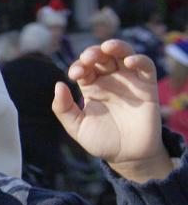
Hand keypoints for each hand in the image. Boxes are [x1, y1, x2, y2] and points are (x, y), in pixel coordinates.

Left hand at [53, 39, 170, 181]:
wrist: (127, 157)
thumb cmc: (101, 141)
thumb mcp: (77, 127)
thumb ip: (64, 108)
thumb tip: (58, 85)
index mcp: (91, 86)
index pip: (83, 67)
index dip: (78, 65)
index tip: (74, 75)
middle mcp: (109, 80)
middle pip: (101, 56)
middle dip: (93, 52)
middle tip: (88, 58)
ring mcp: (128, 82)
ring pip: (123, 54)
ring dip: (116, 46)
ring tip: (108, 47)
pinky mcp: (147, 87)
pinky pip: (146, 67)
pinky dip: (139, 59)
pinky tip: (130, 61)